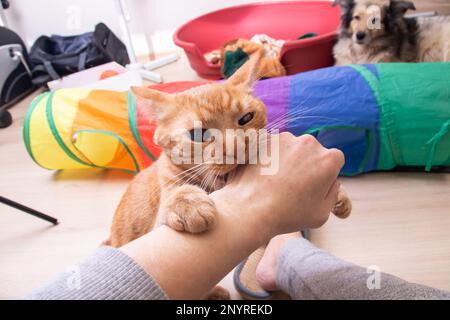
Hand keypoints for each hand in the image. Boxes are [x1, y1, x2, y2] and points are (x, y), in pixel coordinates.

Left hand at [211, 133, 343, 240]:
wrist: (251, 208)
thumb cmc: (288, 215)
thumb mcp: (322, 213)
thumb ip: (333, 193)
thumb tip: (332, 181)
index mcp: (329, 160)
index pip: (334, 161)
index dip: (325, 175)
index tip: (312, 187)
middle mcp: (310, 143)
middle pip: (312, 152)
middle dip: (307, 165)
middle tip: (293, 186)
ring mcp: (286, 139)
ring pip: (292, 148)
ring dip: (288, 160)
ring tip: (276, 183)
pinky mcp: (265, 140)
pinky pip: (273, 148)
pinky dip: (271, 159)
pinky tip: (265, 176)